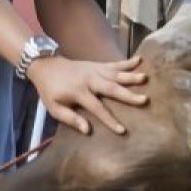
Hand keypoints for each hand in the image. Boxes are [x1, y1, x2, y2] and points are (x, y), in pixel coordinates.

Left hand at [25, 56, 145, 134]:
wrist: (45, 66)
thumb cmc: (50, 90)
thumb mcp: (54, 108)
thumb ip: (70, 118)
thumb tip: (87, 130)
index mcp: (78, 92)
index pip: (97, 108)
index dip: (109, 120)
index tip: (122, 130)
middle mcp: (89, 79)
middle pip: (111, 88)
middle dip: (128, 95)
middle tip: (144, 100)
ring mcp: (95, 70)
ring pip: (115, 74)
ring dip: (131, 76)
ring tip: (146, 78)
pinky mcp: (97, 64)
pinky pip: (114, 64)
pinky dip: (127, 62)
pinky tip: (140, 60)